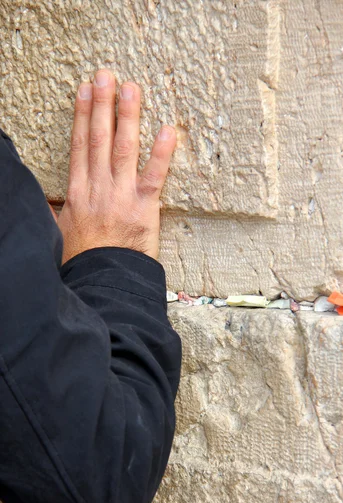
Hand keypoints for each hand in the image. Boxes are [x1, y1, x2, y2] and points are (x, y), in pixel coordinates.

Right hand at [56, 69, 176, 263]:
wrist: (102, 281)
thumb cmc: (84, 261)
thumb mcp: (59, 233)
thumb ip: (56, 211)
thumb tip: (46, 199)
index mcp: (78, 192)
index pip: (80, 145)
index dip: (82, 115)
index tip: (84, 91)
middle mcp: (98, 188)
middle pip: (98, 139)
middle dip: (102, 104)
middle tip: (106, 75)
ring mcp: (121, 196)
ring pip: (122, 149)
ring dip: (127, 116)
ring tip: (131, 88)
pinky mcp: (143, 208)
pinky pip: (154, 176)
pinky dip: (161, 153)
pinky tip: (168, 130)